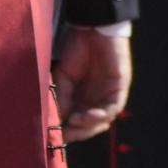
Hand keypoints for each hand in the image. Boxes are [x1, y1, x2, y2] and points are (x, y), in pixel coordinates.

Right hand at [51, 24, 133, 143]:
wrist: (92, 29)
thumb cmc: (76, 49)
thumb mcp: (62, 77)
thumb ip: (61, 98)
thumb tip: (54, 121)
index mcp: (80, 99)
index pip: (72, 122)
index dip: (62, 132)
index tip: (48, 139)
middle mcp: (94, 101)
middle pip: (87, 127)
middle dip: (74, 134)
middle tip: (61, 137)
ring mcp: (108, 96)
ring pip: (101, 122)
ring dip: (86, 127)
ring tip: (73, 123)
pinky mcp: (119, 90)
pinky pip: (112, 109)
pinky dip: (98, 116)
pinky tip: (85, 116)